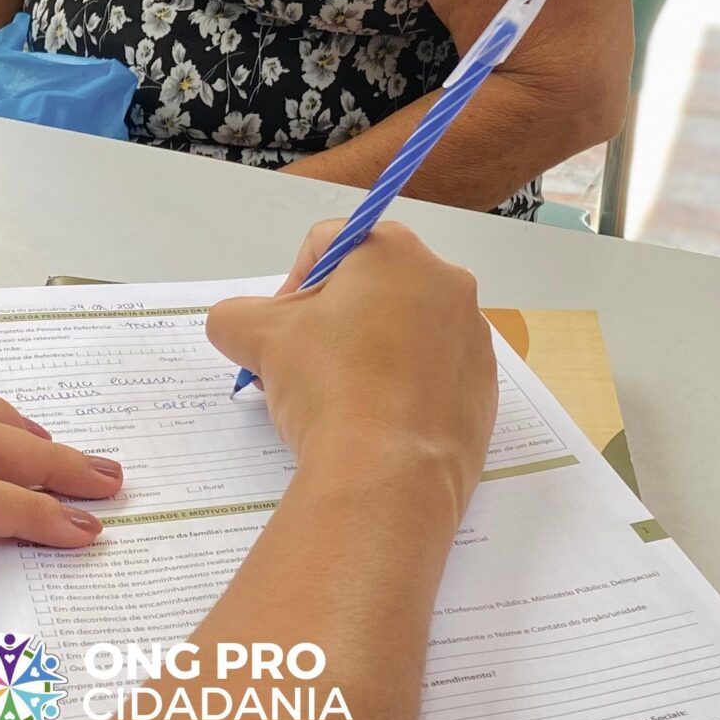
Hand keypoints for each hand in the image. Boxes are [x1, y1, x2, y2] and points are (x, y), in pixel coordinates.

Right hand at [209, 220, 496, 509]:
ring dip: (368, 353)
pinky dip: (404, 388)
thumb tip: (236, 325)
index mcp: (394, 251)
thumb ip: (235, 315)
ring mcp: (473, 336)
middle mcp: (446, 281)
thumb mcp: (255, 337)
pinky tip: (376, 422)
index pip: (328, 244)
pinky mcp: (484, 387)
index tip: (279, 331)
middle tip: (303, 366)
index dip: (292, 284)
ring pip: (405, 330)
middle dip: (332, 321)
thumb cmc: (326, 385)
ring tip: (339, 401)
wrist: (387, 474)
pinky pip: (434, 374)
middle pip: (370, 287)